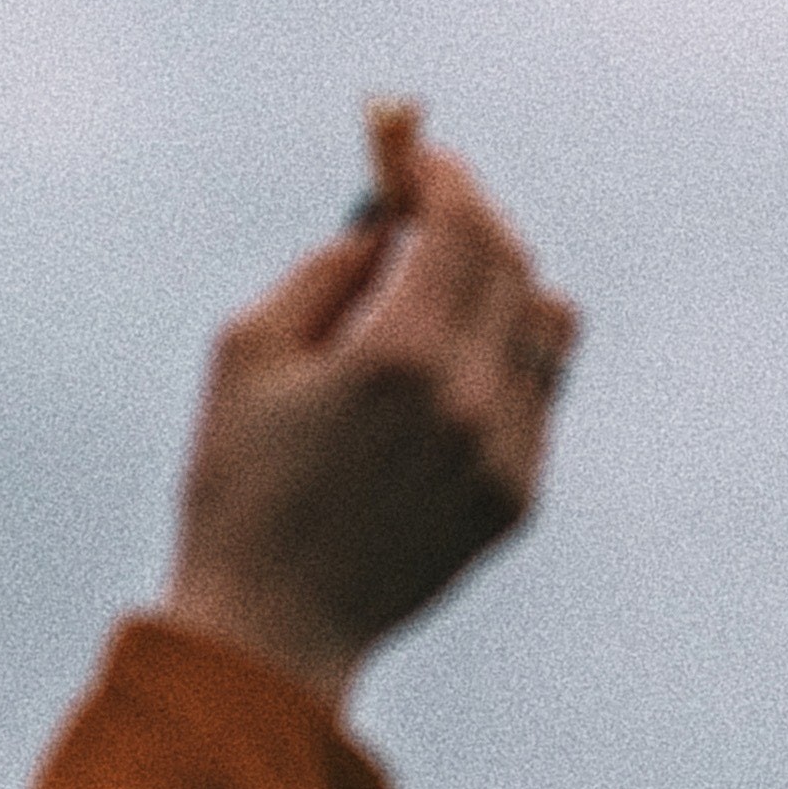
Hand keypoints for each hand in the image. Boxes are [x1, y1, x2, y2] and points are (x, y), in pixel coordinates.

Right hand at [159, 102, 578, 712]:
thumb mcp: (249, 352)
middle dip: (474, 220)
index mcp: (402, 357)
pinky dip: (506, 358)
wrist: (272, 629)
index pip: (461, 228)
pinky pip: (539, 394)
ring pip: (547, 326)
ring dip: (504, 286)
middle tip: (434, 208)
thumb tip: (388, 221)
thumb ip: (328, 268)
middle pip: (513, 265)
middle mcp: (471, 400)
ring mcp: (505, 454)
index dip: (445, 179)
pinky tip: (453, 367)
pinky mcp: (517, 498)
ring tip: (447, 287)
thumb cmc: (240, 484)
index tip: (422, 159)